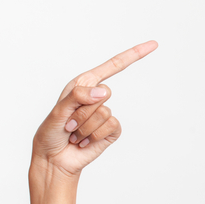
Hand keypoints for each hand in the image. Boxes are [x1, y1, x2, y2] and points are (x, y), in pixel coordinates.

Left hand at [32, 40, 156, 177]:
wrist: (53, 159)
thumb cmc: (50, 133)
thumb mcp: (58, 111)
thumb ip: (77, 96)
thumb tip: (103, 91)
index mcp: (83, 85)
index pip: (112, 67)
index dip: (133, 55)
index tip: (154, 44)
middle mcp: (95, 97)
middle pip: (103, 94)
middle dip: (82, 112)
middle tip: (68, 124)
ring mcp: (105, 114)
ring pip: (104, 113)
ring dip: (84, 127)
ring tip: (74, 134)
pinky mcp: (110, 131)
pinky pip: (110, 126)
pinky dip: (93, 136)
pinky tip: (83, 141)